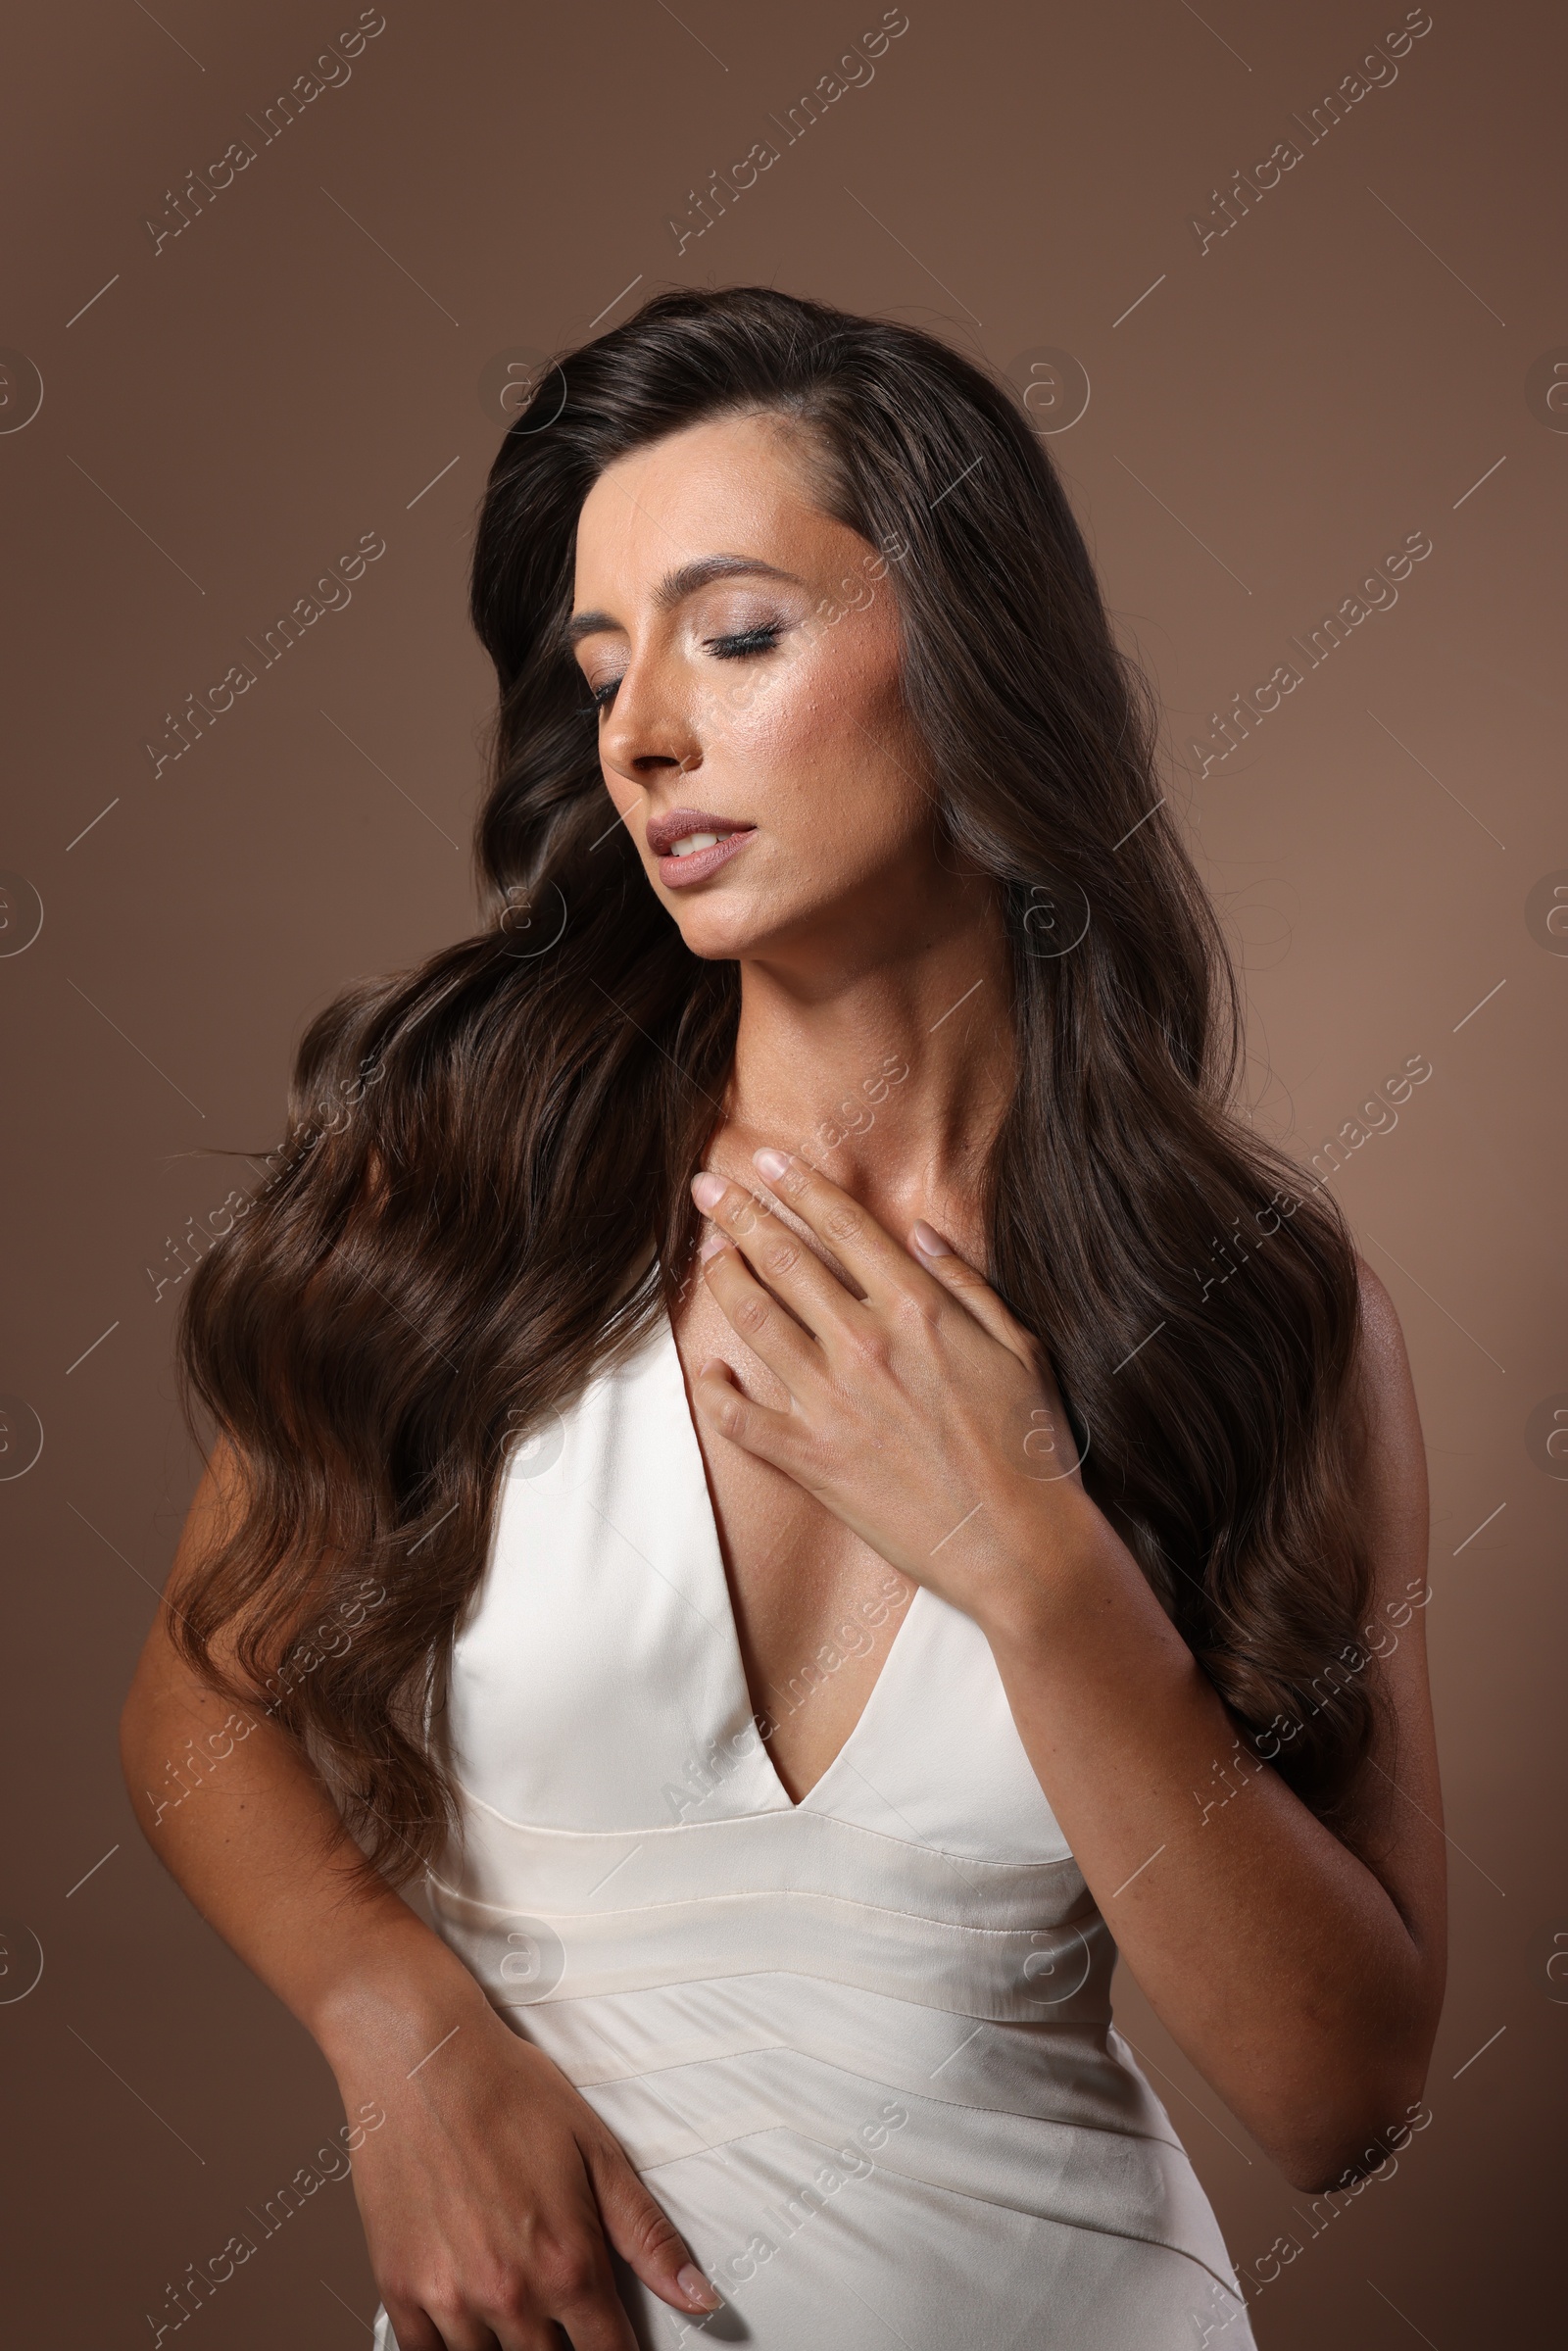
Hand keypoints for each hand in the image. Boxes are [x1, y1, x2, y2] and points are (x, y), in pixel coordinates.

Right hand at [343, 1995, 720, 2349]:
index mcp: (568, 2262)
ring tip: (516, 2306)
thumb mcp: (597, 2152)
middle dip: (563, 2347)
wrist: (423, 2057)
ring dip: (510, 2346)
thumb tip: (699, 2297)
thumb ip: (648, 2235)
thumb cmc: (508, 2091)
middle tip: (562, 2316)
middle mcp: (511, 2293)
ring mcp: (450, 2298)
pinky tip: (468, 2326)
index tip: (610, 2343)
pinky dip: (451, 2350)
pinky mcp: (400, 2290)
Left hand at [689, 1149, 1096, 1625]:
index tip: (765, 1160)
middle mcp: (864, 1344)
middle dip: (739, 1214)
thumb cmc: (1030, 1447)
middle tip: (706, 1186)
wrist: (1019, 1546)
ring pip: (753, 1321)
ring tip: (707, 1253)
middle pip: (784, 1260)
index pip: (842, 1227)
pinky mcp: (809, 1458)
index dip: (798, 1187)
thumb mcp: (1019, 1347)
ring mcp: (830, 1402)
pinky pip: (741, 1416)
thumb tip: (922, 1235)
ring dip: (725, 1279)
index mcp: (916, 1310)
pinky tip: (706, 1368)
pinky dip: (715, 1389)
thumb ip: (967, 1284)